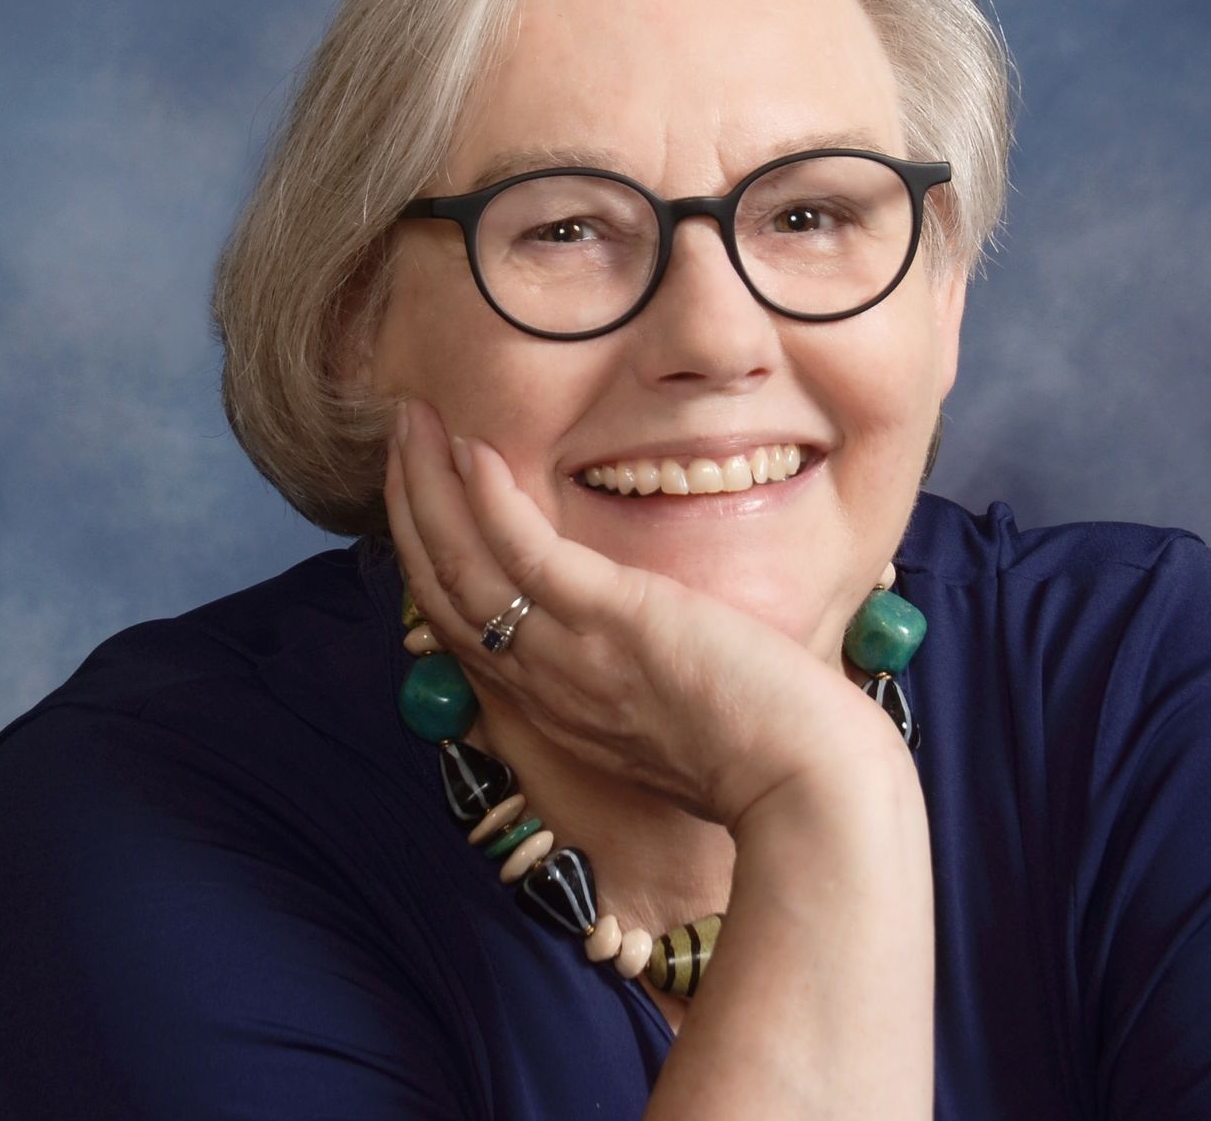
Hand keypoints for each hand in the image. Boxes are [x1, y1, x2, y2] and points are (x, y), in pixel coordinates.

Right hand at [383, 396, 898, 829]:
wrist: (808, 789)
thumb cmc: (770, 753)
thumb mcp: (682, 717)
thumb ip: (645, 681)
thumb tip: (655, 643)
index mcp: (560, 708)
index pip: (468, 627)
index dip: (434, 557)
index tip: (426, 495)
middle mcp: (547, 686)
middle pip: (446, 590)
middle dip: (412, 507)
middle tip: (402, 436)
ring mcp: (574, 655)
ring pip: (464, 567)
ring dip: (428, 488)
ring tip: (412, 422)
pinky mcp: (615, 621)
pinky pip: (528, 556)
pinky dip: (491, 504)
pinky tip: (473, 451)